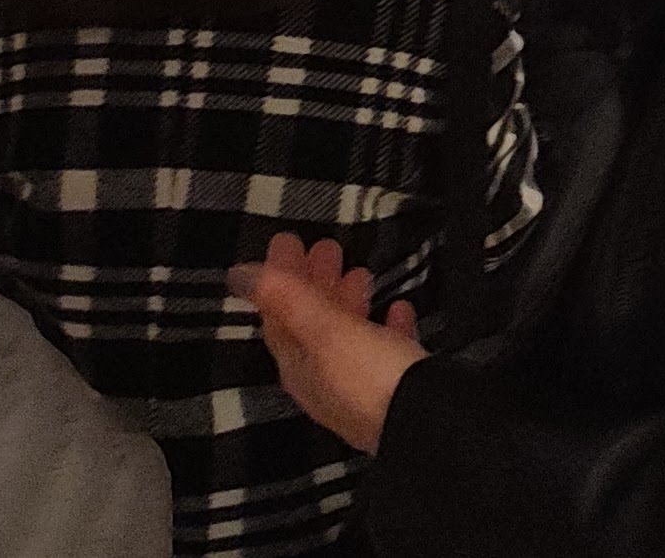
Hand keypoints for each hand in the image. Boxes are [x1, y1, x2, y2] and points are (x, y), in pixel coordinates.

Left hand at [235, 232, 426, 455]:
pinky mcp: (396, 390)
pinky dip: (386, 325)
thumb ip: (288, 301)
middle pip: (311, 325)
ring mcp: (360, 388)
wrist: (426, 426)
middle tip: (328, 246)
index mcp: (300, 366)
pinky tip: (398, 309)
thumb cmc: (371, 376)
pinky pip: (385, 350)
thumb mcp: (327, 333)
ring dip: (347, 301)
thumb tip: (238, 274)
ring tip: (361, 271)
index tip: (289, 239)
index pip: (279, 316)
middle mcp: (323, 380)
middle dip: (315, 284)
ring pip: (346, 336)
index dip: (279, 278)